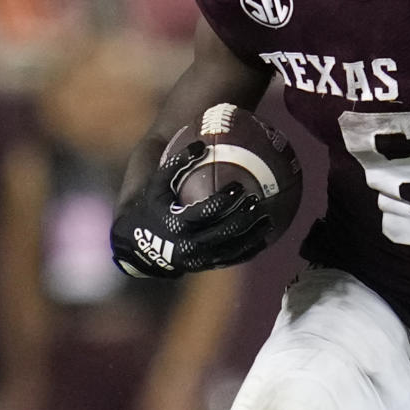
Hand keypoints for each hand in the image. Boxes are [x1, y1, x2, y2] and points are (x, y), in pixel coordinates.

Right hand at [111, 141, 272, 277]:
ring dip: (252, 235)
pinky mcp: (206, 266)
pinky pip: (231, 260)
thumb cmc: (150, 208)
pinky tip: (264, 238)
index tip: (239, 187)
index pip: (205, 212)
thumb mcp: (156, 185)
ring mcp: (199, 259)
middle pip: (223, 232)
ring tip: (268, 219)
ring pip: (231, 249)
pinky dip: (249, 250)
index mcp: (177, 224)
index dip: (224, 200)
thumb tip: (200, 144)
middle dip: (242, 218)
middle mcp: (189, 245)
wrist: (141, 248)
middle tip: (257, 202)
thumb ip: (176, 165)